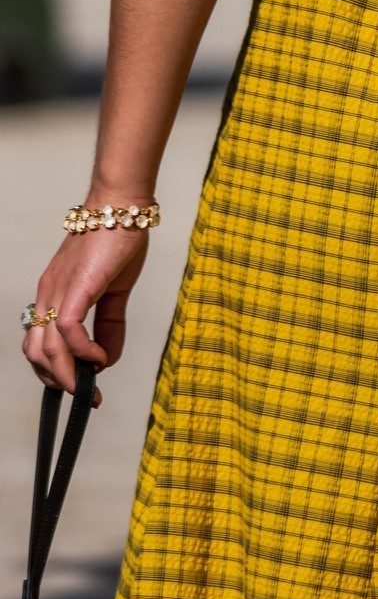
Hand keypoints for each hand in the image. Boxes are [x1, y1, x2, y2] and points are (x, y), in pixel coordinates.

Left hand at [21, 227, 149, 396]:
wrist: (122, 205)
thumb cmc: (118, 239)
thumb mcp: (115, 289)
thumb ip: (110, 324)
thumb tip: (108, 357)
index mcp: (54, 294)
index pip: (39, 343)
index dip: (55, 371)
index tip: (81, 386)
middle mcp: (48, 294)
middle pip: (34, 353)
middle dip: (56, 381)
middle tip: (85, 393)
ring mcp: (59, 291)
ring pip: (46, 348)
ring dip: (67, 374)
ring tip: (90, 383)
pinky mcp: (77, 287)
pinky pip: (69, 330)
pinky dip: (83, 350)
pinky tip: (100, 356)